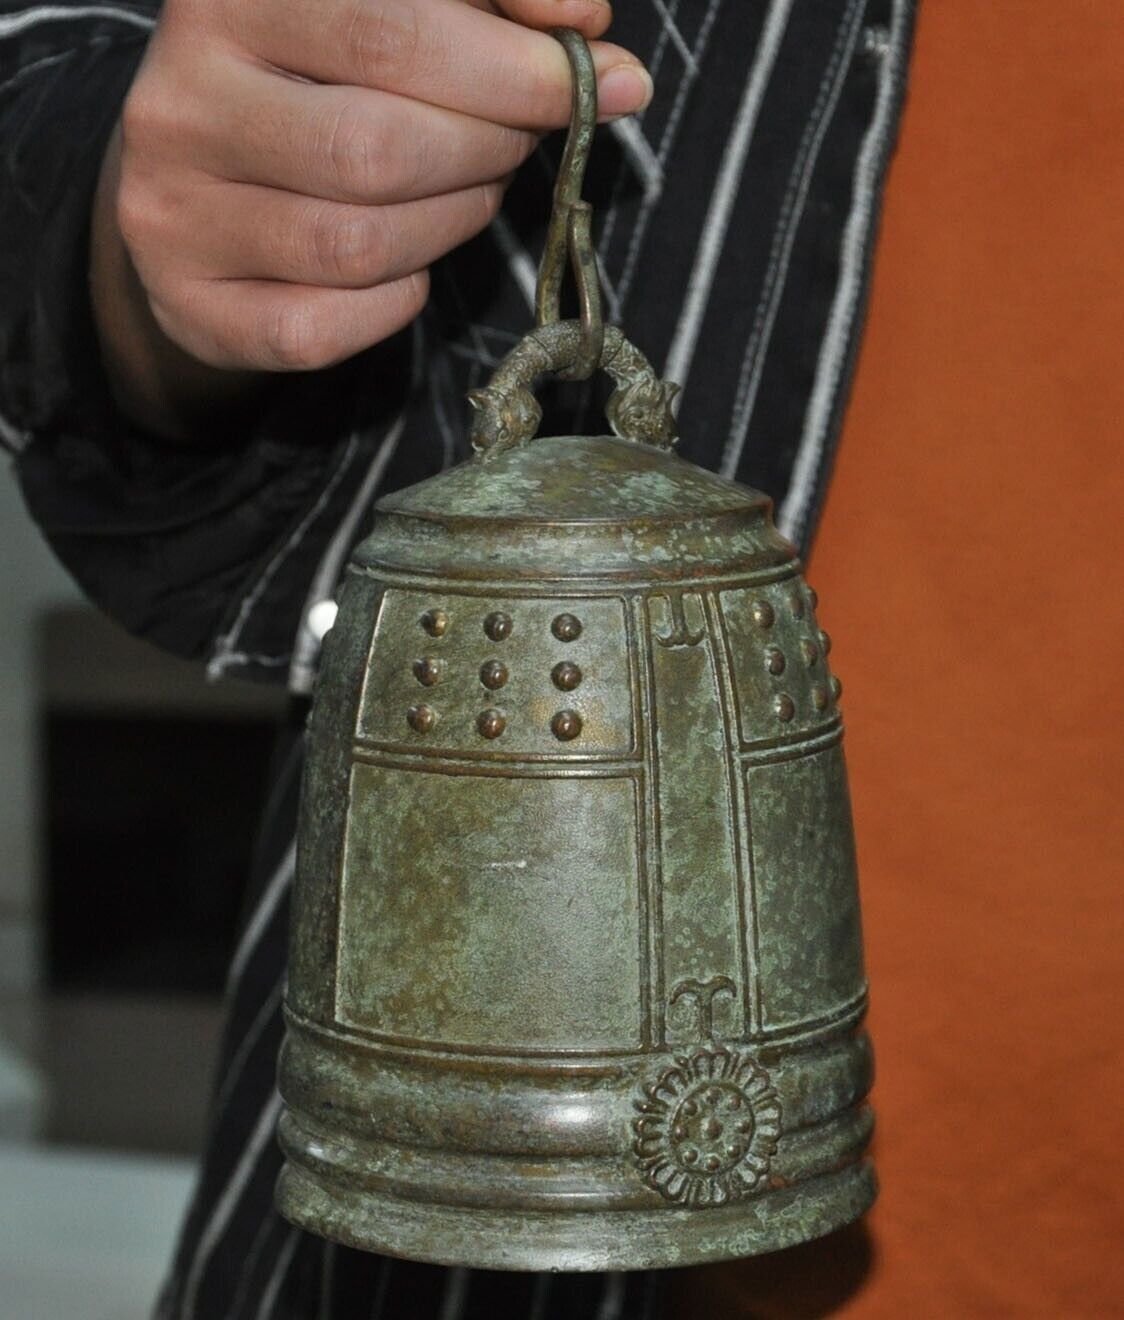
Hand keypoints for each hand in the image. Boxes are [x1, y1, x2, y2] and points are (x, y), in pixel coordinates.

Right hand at [89, 0, 649, 436]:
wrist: (205, 189)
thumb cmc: (321, 90)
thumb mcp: (388, 17)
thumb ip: (480, 8)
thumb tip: (585, 21)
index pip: (392, 28)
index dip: (517, 66)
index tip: (605, 76)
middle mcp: (182, 103)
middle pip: (380, 146)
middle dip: (491, 149)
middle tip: (523, 140)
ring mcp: (177, 215)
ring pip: (359, 246)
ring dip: (451, 226)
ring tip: (470, 190)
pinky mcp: (195, 307)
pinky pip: (324, 328)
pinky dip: (393, 304)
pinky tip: (405, 267)